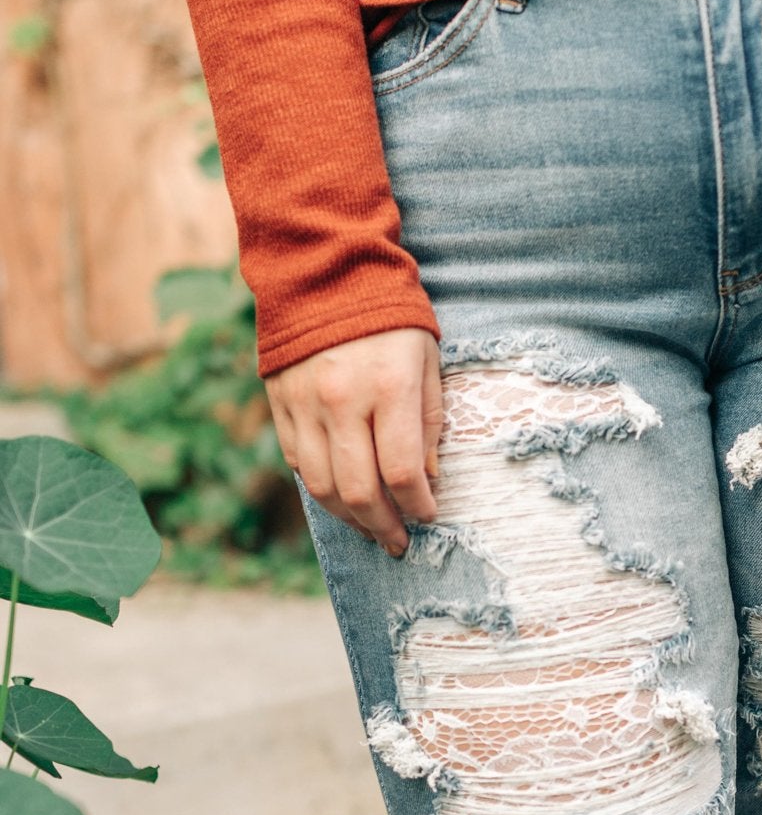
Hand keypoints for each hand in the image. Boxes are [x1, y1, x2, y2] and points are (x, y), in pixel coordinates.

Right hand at [266, 328, 443, 556]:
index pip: (402, 472)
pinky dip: (322, 490)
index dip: (418, 506)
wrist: (325, 272)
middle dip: (383, 526)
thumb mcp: (427, 363)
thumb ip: (428, 424)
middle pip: (359, 491)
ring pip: (323, 487)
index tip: (428, 516)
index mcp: (387, 387)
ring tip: (371, 529)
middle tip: (399, 542)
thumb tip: (427, 481)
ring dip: (350, 519)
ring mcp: (305, 404)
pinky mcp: (280, 404)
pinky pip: (299, 464)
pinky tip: (342, 498)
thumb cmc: (391, 318)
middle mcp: (342, 400)